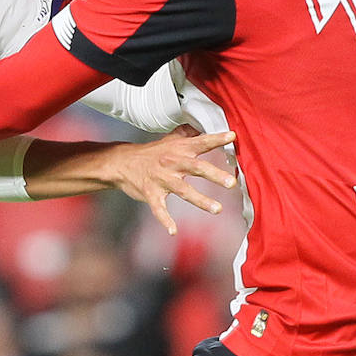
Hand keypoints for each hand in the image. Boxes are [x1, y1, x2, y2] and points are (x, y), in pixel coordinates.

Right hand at [109, 125, 235, 234]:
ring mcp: (161, 179)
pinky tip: (173, 231)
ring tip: (217, 209)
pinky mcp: (151, 194)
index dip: (216, 139)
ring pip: (183, 190)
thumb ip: (187, 133)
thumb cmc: (150, 153)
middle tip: (231, 183)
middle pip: (196, 168)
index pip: (201, 142)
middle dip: (214, 175)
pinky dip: (165, 220)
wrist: (122, 163)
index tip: (232, 136)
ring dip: (201, 200)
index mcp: (179, 149)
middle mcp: (172, 163)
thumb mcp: (169, 139)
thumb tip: (204, 125)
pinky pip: (159, 208)